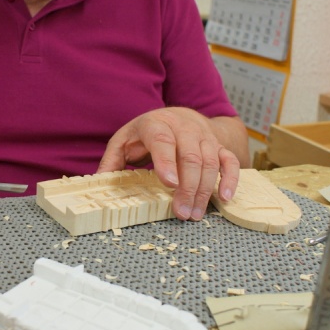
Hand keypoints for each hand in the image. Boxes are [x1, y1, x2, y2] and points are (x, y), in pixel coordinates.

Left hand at [97, 107, 245, 221]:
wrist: (179, 115)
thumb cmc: (147, 132)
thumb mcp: (124, 140)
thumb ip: (112, 161)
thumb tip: (98, 182)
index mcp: (156, 124)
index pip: (162, 141)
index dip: (166, 161)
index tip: (169, 183)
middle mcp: (184, 128)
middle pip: (191, 156)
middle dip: (187, 187)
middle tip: (181, 212)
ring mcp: (204, 136)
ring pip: (210, 162)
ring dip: (204, 190)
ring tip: (194, 213)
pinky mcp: (218, 145)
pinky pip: (229, 162)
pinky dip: (230, 179)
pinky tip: (225, 198)